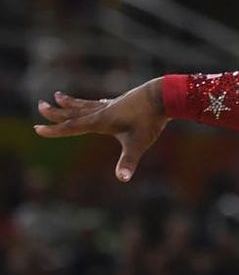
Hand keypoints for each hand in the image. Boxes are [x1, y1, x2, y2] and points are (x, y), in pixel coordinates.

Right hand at [34, 78, 169, 181]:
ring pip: (87, 104)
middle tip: (40, 106)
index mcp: (101, 121)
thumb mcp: (140, 143)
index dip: (55, 130)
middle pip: (75, 112)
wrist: (164, 95)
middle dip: (56, 112)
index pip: (72, 126)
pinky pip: (103, 103)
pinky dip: (93, 103)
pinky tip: (99, 102)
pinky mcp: (124, 102)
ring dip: (71, 103)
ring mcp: (114, 105)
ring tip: (58, 95)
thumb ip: (129, 161)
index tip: (37, 128)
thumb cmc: (151, 120)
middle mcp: (103, 111)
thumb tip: (122, 179)